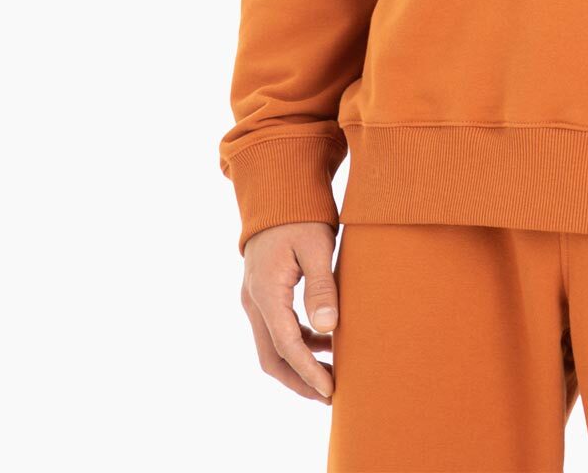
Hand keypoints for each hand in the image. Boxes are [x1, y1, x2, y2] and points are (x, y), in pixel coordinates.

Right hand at [239, 222, 339, 402]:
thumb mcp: (317, 246)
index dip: (309, 372)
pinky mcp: (262, 294)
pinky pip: (276, 330)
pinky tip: (326, 342)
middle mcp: (253, 301)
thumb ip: (322, 286)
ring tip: (334, 373)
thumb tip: (328, 329)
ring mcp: (255, 299)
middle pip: (272, 358)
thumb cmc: (301, 216)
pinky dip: (298, 344)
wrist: (277, 192)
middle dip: (300, 381)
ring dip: (300, 365)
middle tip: (330, 395)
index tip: (331, 390)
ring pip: (272, 348)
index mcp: (265, 293)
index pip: (287, 346)